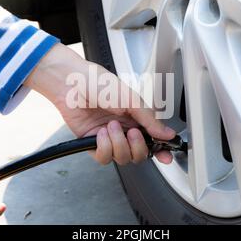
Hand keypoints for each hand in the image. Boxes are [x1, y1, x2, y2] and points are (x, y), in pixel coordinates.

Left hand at [26, 44, 175, 164]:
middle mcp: (124, 130)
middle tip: (132, 132)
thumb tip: (167, 134)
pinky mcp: (92, 143)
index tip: (166, 157)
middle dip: (138, 147)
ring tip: (111, 125)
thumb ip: (150, 119)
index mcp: (137, 118)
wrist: (72, 83)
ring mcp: (108, 138)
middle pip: (139, 155)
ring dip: (118, 143)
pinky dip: (104, 147)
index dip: (161, 151)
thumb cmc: (99, 83)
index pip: (153, 140)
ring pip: (122, 158)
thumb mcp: (131, 99)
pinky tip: (101, 132)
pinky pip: (104, 158)